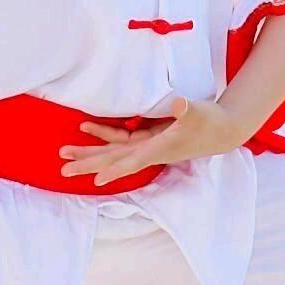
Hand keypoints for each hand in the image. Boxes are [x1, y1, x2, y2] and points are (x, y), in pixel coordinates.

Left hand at [59, 95, 250, 184]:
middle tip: (64, 169)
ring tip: (65, 153)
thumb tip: (178, 104)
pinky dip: (104, 135)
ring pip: (113, 152)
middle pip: (114, 160)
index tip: (97, 181)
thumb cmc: (211, 121)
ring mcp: (147, 146)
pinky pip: (120, 140)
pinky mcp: (147, 139)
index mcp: (160, 148)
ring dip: (90, 153)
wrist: (221, 130)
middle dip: (89, 163)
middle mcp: (149, 151)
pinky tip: (87, 128)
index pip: (134, 161)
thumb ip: (187, 109)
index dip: (116, 170)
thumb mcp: (200, 112)